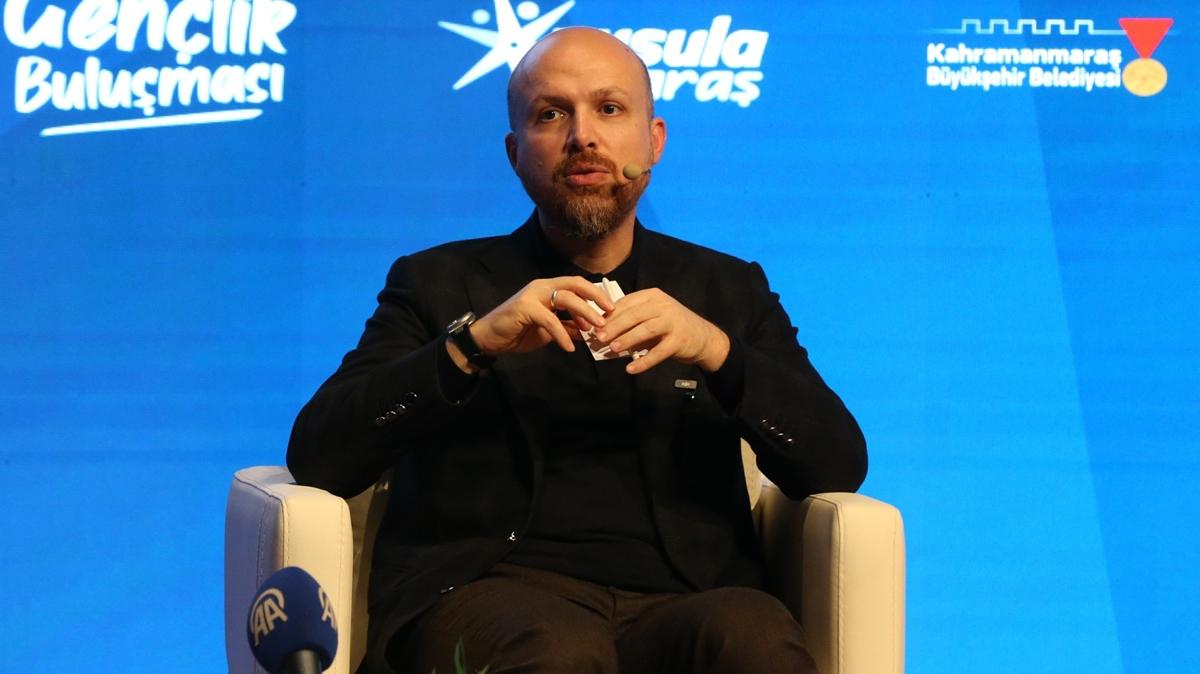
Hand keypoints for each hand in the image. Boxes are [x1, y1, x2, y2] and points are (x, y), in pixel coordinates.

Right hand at [471, 276, 614, 355]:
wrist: (490, 338)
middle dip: (596, 298)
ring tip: (596, 329)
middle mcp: (542, 286)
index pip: (577, 284)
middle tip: (610, 313)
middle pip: (575, 285)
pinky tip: (570, 347)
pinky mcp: (524, 307)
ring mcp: (532, 295)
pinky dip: (562, 334)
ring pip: (566, 298)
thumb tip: (588, 331)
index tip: (612, 308)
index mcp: (549, 288)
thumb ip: (567, 327)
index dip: (596, 294)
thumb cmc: (519, 332)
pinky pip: (550, 319)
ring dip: (584, 313)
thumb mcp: (549, 330)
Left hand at [595, 288, 729, 373]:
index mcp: (653, 296)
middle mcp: (663, 306)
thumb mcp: (652, 316)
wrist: (703, 337)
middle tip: (599, 338)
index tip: (594, 325)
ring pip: (646, 330)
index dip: (609, 314)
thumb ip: (631, 321)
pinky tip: (631, 369)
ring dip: (627, 339)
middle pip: (634, 315)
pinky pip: (658, 352)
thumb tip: (604, 333)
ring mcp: (673, 322)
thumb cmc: (671, 326)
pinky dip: (644, 361)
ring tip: (612, 349)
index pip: (626, 303)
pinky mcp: (679, 341)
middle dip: (614, 326)